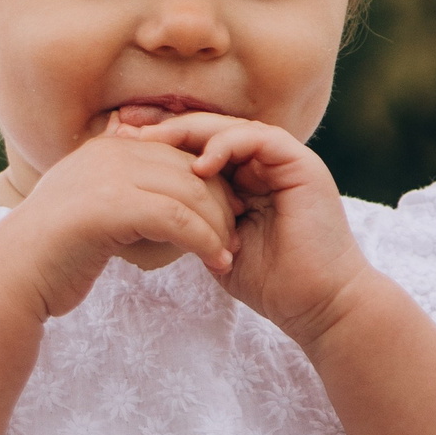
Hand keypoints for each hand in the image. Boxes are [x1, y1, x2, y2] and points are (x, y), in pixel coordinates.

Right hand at [0, 133, 240, 319]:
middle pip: (190, 170)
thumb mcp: (94, 211)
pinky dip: (204, 241)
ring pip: (190, 194)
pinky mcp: (111, 207)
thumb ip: (128, 196)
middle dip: (222, 203)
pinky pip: (178, 220)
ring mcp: (108, 176)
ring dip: (218, 226)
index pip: (177, 154)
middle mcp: (110, 152)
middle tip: (238, 235)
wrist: (13, 278)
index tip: (229, 213)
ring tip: (231, 253)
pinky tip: (217, 262)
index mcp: (108, 148)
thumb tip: (173, 201)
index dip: (210, 183)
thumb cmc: (56, 255)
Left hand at [115, 111, 372, 345]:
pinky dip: (227, 145)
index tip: (117, 148)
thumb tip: (146, 207)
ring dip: (190, 132)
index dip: (159, 145)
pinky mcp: (301, 164)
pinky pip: (259, 139)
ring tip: (153, 142)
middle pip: (210, 131)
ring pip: (231, 128)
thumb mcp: (215, 245)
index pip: (197, 149)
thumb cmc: (271, 284)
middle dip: (166, 128)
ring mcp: (284, 161)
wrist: (318, 306)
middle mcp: (264, 165)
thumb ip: (192, 220)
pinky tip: (199, 164)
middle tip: (125, 129)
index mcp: (245, 181)